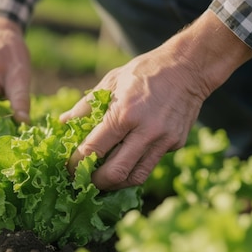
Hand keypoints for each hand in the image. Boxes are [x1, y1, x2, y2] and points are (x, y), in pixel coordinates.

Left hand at [60, 10, 251, 189]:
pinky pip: (150, 164)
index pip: (93, 149)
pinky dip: (134, 168)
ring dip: (116, 183)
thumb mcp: (111, 81)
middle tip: (84, 180)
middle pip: (115, 173)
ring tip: (103, 178)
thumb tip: (63, 123)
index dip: (76, 164)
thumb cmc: (144, 72)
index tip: (68, 169)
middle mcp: (145, 131)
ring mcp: (163, 140)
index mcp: (124, 113)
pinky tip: (125, 161)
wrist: (187, 68)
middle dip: (95, 182)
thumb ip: (86, 106)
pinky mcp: (175, 144)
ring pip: (135, 178)